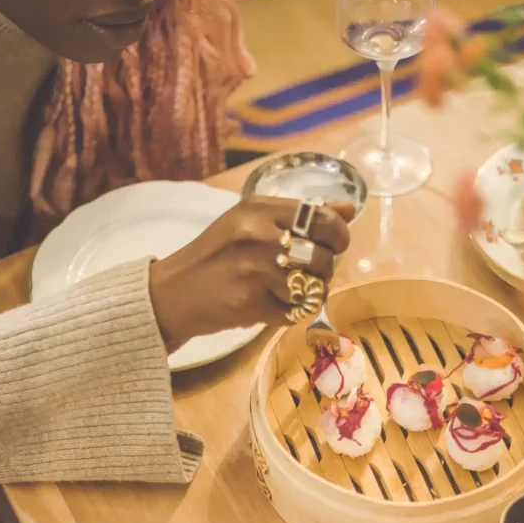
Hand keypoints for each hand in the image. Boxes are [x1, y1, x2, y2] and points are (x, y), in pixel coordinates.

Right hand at [149, 197, 354, 349]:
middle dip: (323, 270)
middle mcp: (260, 235)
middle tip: (306, 273)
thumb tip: (349, 209)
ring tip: (289, 291)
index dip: (337, 236)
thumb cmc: (215, 255)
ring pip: (314, 287)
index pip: (323, 219)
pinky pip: (296, 312)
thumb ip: (300, 215)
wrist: (174, 292)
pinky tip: (273, 305)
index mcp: (260, 209)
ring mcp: (256, 270)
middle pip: (324, 256)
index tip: (332, 245)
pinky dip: (290, 313)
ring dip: (309, 293)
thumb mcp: (251, 221)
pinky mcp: (253, 303)